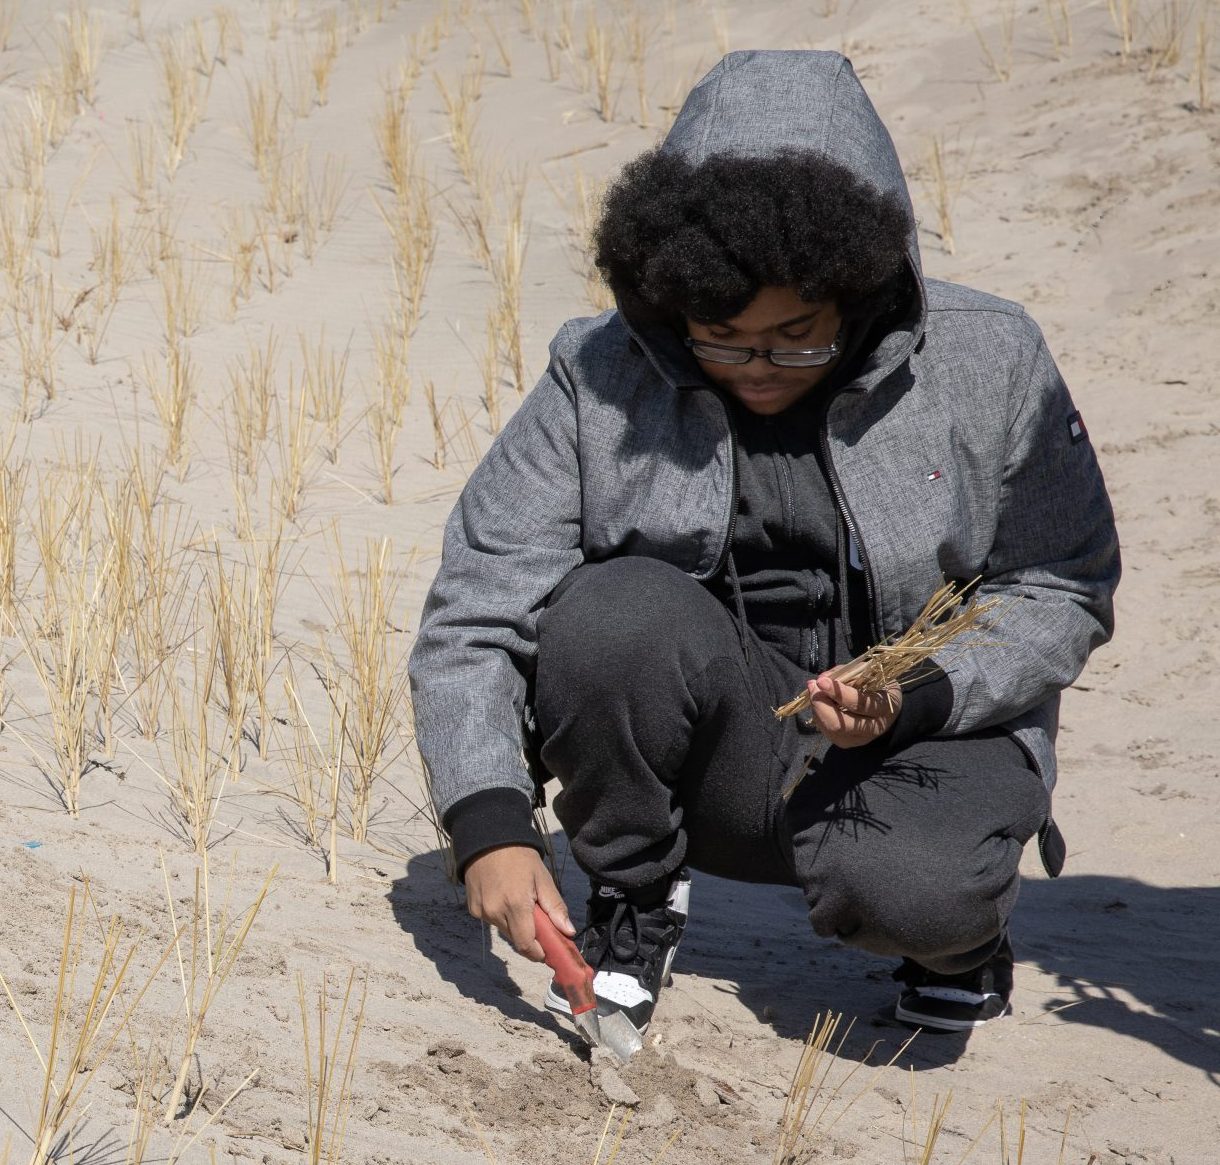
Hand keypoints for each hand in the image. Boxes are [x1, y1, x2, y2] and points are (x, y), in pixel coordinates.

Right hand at [463, 845, 574, 961]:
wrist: (489, 838)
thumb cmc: (520, 856)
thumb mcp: (542, 878)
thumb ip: (555, 907)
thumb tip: (568, 932)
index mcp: (515, 905)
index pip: (527, 944)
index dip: (538, 953)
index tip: (548, 953)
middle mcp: (495, 912)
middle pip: (516, 939)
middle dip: (530, 938)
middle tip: (541, 925)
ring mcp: (481, 911)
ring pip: (504, 930)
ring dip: (516, 926)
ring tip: (521, 903)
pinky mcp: (472, 908)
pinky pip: (492, 920)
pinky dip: (502, 916)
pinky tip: (505, 897)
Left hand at [805, 668, 901, 747]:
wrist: (886, 709)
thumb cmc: (877, 686)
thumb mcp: (869, 673)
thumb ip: (847, 673)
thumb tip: (822, 679)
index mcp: (884, 708)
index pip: (859, 704)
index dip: (838, 692)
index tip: (821, 681)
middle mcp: (874, 728)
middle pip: (840, 724)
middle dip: (821, 704)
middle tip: (813, 686)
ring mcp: (859, 739)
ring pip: (830, 728)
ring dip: (817, 708)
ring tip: (815, 691)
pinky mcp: (846, 743)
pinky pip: (826, 731)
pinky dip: (818, 715)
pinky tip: (820, 703)